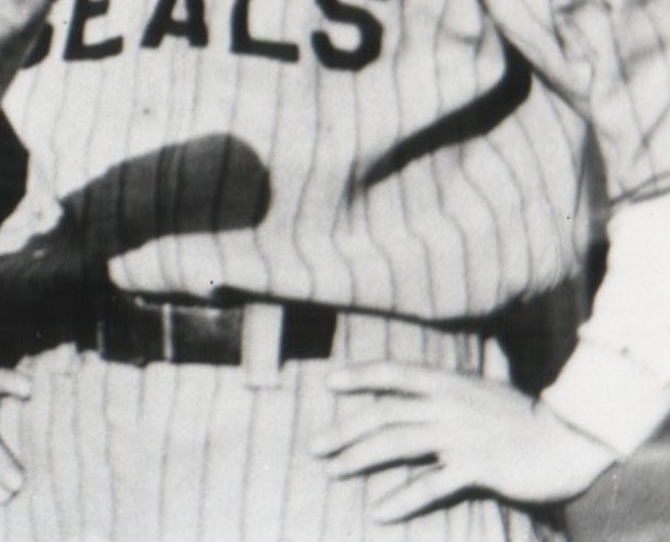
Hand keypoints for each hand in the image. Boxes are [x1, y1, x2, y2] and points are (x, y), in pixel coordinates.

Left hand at [309, 362, 617, 522]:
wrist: (570, 443)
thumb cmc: (522, 420)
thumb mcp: (479, 393)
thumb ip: (445, 393)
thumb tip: (412, 394)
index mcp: (448, 382)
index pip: (394, 372)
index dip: (359, 375)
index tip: (329, 383)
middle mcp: (448, 404)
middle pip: (384, 412)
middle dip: (345, 428)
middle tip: (314, 445)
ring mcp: (461, 435)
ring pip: (397, 442)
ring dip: (360, 457)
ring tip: (333, 470)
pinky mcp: (477, 468)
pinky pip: (430, 484)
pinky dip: (402, 498)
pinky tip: (380, 511)